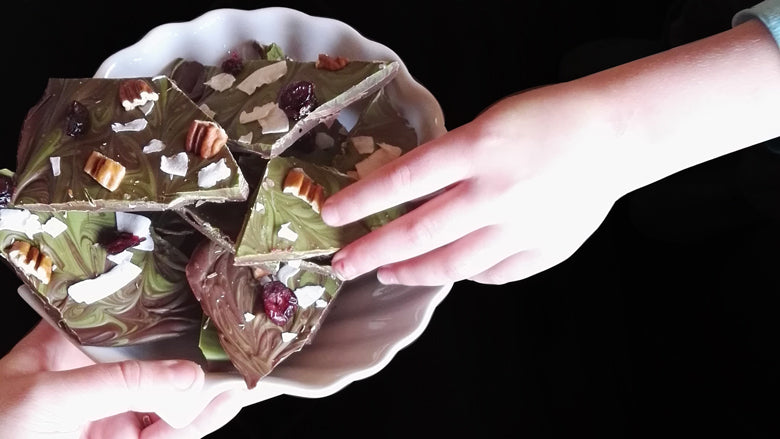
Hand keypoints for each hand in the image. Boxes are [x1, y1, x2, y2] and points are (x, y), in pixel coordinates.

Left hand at [0, 320, 242, 438]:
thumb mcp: (51, 397)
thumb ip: (123, 384)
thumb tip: (186, 377)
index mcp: (67, 349)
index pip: (125, 318)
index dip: (164, 308)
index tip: (200, 299)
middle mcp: (96, 379)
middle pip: (158, 359)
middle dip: (197, 351)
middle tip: (233, 339)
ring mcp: (114, 416)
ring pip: (173, 397)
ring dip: (209, 387)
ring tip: (240, 370)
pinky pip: (174, 432)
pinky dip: (203, 419)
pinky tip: (225, 401)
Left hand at [321, 83, 622, 285]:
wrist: (612, 135)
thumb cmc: (548, 120)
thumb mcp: (487, 125)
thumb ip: (451, 166)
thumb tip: (408, 199)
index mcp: (478, 148)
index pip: (403, 180)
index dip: (361, 200)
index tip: (333, 214)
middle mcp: (496, 191)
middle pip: (419, 233)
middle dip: (373, 252)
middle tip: (344, 262)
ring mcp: (521, 226)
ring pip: (452, 264)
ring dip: (410, 273)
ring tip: (385, 275)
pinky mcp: (544, 250)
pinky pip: (493, 274)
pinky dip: (465, 275)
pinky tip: (448, 272)